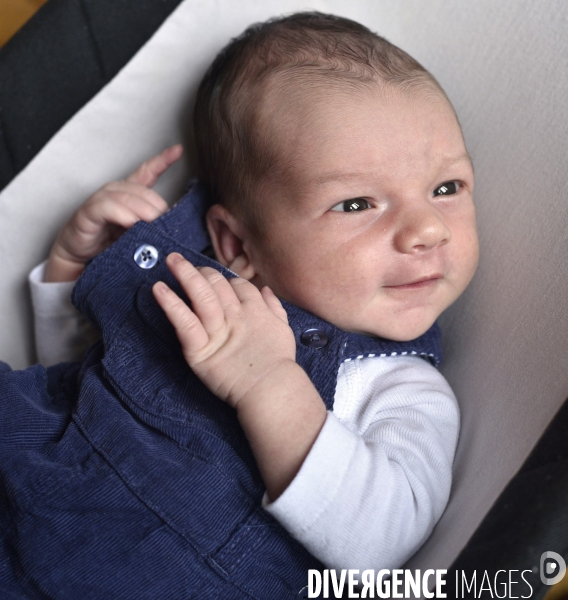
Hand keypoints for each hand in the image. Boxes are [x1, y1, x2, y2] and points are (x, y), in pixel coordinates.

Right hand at [45, 145, 182, 281]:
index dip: (162, 160)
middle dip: (157, 207)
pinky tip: (131, 222)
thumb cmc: (109, 244)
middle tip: (166, 225)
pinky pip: (108, 207)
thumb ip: (152, 226)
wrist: (81, 258)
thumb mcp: (138, 234)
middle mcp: (115, 192)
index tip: (178, 150)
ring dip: (143, 211)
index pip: (147, 172)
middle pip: (143, 191)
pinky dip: (122, 214)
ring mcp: (101, 200)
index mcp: (129, 194)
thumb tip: (173, 226)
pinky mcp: (88, 212)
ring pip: (128, 198)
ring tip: (152, 224)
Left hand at [152, 252, 295, 408]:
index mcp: (255, 308)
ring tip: (171, 260)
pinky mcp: (201, 348)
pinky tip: (159, 289)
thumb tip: (266, 290)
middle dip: (202, 272)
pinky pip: (185, 321)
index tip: (215, 283)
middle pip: (217, 283)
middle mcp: (236, 314)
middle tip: (187, 267)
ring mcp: (218, 330)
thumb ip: (275, 306)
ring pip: (201, 294)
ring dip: (184, 274)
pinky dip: (171, 304)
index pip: (237, 284)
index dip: (225, 281)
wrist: (271, 389)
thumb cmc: (278, 363)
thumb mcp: (284, 328)